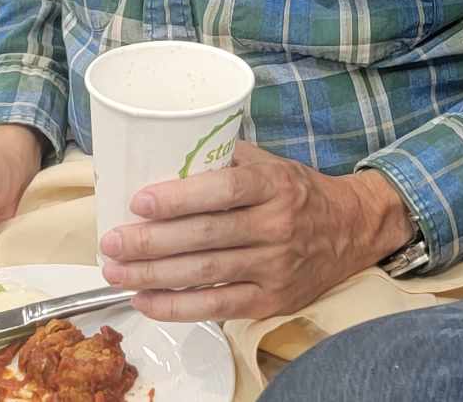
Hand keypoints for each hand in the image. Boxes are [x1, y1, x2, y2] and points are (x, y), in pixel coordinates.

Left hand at [98, 142, 413, 322]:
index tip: (139, 201)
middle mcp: (277, 226)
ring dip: (152, 274)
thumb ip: (228, 161)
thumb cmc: (300, 193)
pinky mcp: (270, 299)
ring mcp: (274, 267)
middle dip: (151, 241)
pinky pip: (216, 306)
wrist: (352, 230)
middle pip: (206, 236)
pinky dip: (176, 306)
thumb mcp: (273, 165)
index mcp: (275, 185)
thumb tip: (168, 155)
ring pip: (204, 273)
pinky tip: (145, 299)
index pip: (224, 190)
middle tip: (111, 241)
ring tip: (116, 270)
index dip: (180, 197)